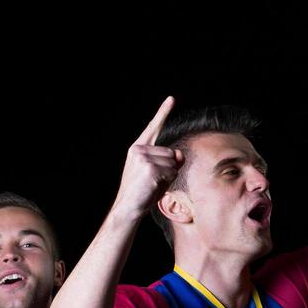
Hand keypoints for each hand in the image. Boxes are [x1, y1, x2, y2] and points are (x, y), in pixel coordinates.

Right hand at [111, 97, 182, 220]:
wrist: (127, 208)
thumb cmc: (143, 192)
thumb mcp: (158, 172)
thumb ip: (170, 160)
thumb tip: (180, 154)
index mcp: (138, 148)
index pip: (153, 128)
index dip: (163, 112)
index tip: (172, 98)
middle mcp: (139, 150)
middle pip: (173, 153)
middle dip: (170, 168)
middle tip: (154, 181)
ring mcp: (143, 158)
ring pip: (174, 163)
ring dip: (169, 176)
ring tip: (153, 184)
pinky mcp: (149, 168)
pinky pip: (172, 172)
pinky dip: (167, 182)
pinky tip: (153, 187)